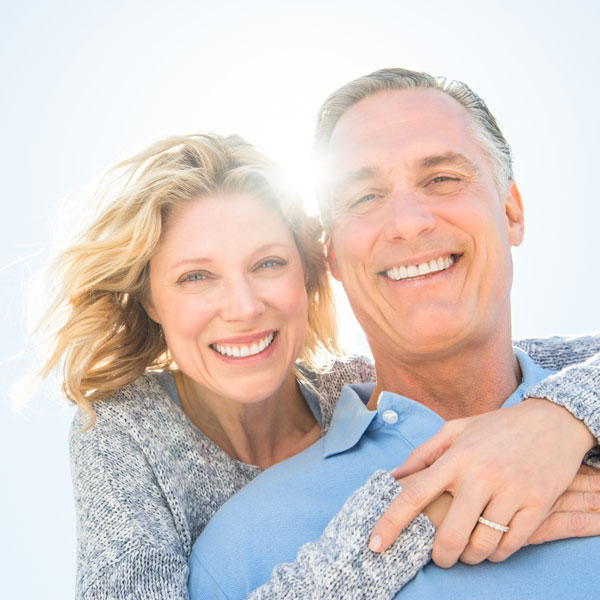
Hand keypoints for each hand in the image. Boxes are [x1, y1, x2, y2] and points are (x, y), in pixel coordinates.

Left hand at [368, 398, 594, 566]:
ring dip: (470, 557)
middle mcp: (481, 475)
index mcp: (455, 457)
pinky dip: (498, 553)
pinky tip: (493, 544)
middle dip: (440, 556)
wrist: (552, 422)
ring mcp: (511, 491)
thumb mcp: (456, 430)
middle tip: (440, 556)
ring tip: (468, 549)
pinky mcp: (538, 504)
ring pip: (482, 546)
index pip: (414, 495)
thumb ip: (423, 455)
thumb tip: (393, 478)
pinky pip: (511, 545)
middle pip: (450, 535)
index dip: (391, 523)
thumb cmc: (497, 427)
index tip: (375, 544)